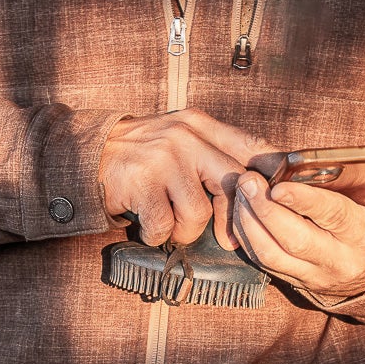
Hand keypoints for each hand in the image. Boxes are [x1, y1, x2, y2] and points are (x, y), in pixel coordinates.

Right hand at [99, 110, 270, 247]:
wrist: (85, 154)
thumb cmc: (142, 154)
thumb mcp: (179, 137)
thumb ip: (215, 152)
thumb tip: (260, 182)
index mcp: (199, 124)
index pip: (250, 146)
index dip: (273, 174)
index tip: (280, 197)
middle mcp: (184, 137)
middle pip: (233, 183)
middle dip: (233, 218)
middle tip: (229, 239)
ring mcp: (162, 159)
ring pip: (199, 214)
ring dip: (184, 230)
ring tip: (169, 223)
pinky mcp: (141, 184)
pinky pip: (165, 227)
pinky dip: (158, 236)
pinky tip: (148, 226)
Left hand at [231, 157, 364, 300]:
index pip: (334, 218)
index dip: (305, 201)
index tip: (279, 184)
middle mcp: (340, 261)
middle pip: (293, 239)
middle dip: (265, 209)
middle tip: (247, 180)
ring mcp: (315, 275)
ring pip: (271, 255)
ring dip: (248, 222)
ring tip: (241, 189)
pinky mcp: (297, 280)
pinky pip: (263, 262)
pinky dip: (245, 235)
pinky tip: (240, 208)